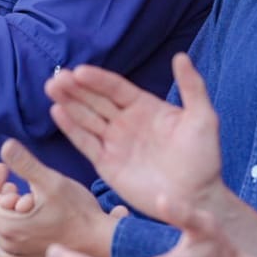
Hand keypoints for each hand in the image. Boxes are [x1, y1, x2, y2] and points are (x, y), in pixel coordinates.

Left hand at [0, 139, 118, 256]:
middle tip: (5, 170)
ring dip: (0, 205)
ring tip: (16, 189)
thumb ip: (25, 164)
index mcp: (7, 228)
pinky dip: (8, 224)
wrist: (103, 244)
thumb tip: (5, 146)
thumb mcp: (51, 182)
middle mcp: (8, 247)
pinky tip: (21, 213)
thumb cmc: (79, 213)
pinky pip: (6, 243)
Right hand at [46, 54, 223, 216]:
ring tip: (51, 88)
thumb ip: (192, 87)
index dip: (97, 79)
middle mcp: (126, 122)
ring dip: (68, 103)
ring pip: (86, 118)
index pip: (116, 88)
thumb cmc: (204, 159)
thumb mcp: (203, 119)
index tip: (79, 71)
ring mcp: (115, 143)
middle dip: (76, 88)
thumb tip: (180, 56)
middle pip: (95, 100)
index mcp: (145, 107)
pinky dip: (71, 129)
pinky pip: (86, 143)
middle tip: (56, 77)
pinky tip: (57, 113)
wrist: (197, 199)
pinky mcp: (107, 165)